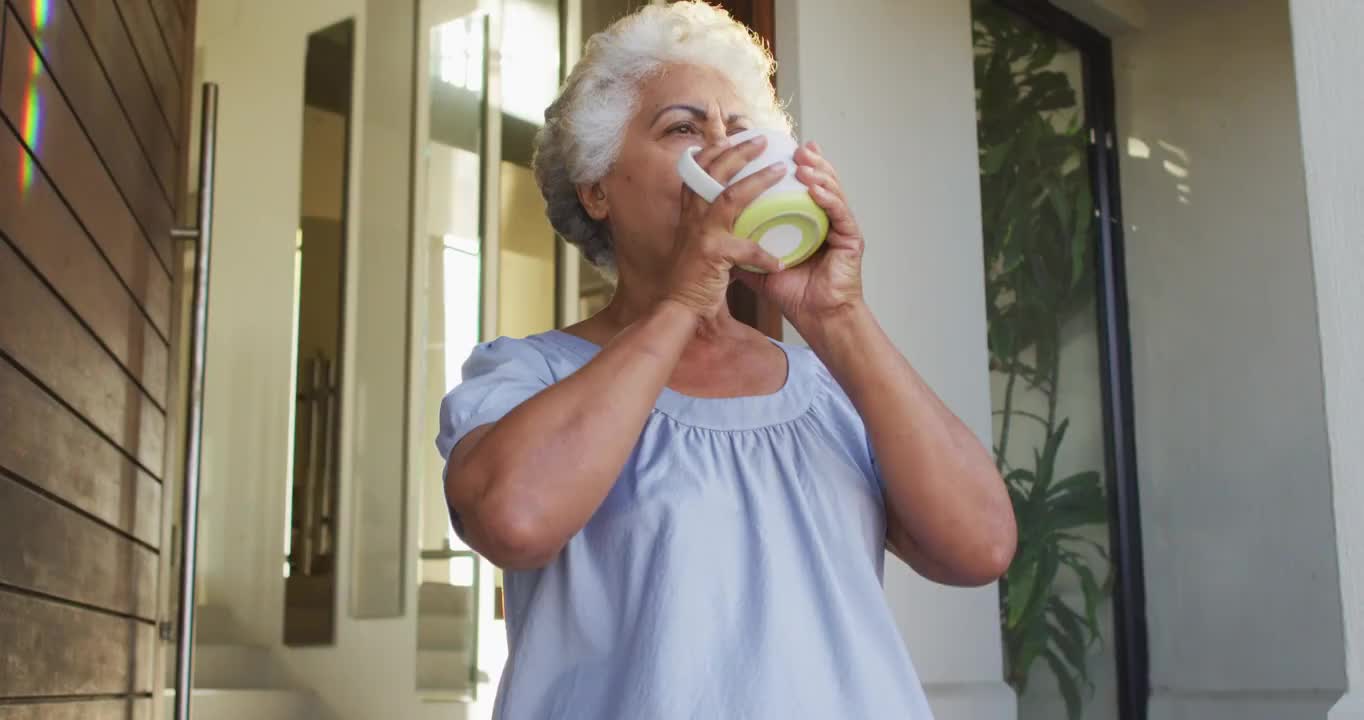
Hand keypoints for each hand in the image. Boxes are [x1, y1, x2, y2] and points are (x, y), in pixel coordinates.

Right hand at [665, 137, 786, 317]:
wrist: (678, 306)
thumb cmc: (693, 276)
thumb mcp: (698, 241)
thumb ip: (712, 223)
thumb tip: (733, 209)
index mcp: (690, 211)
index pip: (697, 170)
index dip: (713, 150)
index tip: (731, 137)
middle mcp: (693, 216)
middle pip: (714, 171)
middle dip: (740, 152)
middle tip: (764, 140)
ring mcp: (701, 233)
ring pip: (731, 196)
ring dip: (758, 180)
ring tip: (780, 170)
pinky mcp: (712, 254)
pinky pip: (744, 248)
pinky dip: (763, 255)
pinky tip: (779, 262)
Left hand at [735, 141, 865, 331]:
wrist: (816, 318)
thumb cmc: (794, 293)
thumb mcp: (761, 266)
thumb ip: (743, 248)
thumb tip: (716, 235)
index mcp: (807, 221)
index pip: (800, 186)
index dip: (791, 166)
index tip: (775, 149)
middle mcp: (825, 219)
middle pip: (819, 180)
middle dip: (808, 161)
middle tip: (794, 146)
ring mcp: (840, 227)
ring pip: (832, 190)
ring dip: (818, 173)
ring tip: (802, 161)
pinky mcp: (851, 239)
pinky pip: (839, 212)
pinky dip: (828, 198)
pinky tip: (815, 189)